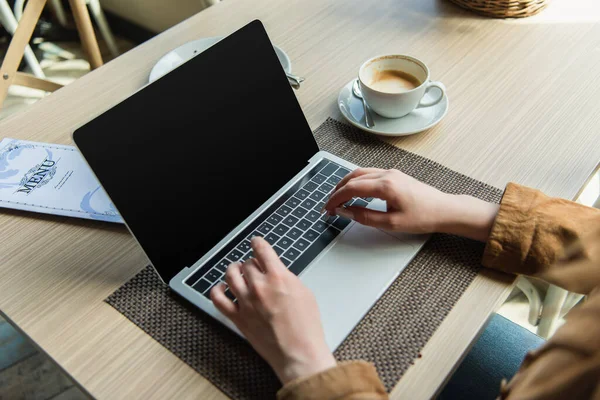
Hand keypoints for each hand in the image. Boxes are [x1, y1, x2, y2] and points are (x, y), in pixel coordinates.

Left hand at [210, 237, 335, 383]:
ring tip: (235, 270)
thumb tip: (276, 273)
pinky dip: (217, 290)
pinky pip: (218, 299)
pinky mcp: (238, 317)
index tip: (256, 242)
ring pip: (231, 276)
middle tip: (253, 266)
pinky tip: (221, 288)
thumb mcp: (304, 292)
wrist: (299, 352)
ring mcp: (246, 302)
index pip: (262, 250)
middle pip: (247, 264)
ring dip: (233, 270)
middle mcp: (259, 286)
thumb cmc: (306, 327)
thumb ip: (287, 278)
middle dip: (251, 263)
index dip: (258, 243)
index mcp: (278, 277)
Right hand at [323, 168, 499, 241]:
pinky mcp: (394, 175)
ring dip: (346, 184)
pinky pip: (369, 174)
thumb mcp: (392, 223)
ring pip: (360, 173)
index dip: (336, 199)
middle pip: (353, 177)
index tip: (328, 209)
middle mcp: (386, 174)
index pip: (351, 188)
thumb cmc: (424, 216)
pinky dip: (356, 181)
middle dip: (337, 191)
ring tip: (338, 198)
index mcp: (385, 186)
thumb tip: (347, 212)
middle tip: (329, 204)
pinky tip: (354, 191)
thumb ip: (365, 217)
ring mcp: (391, 173)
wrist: (445, 210)